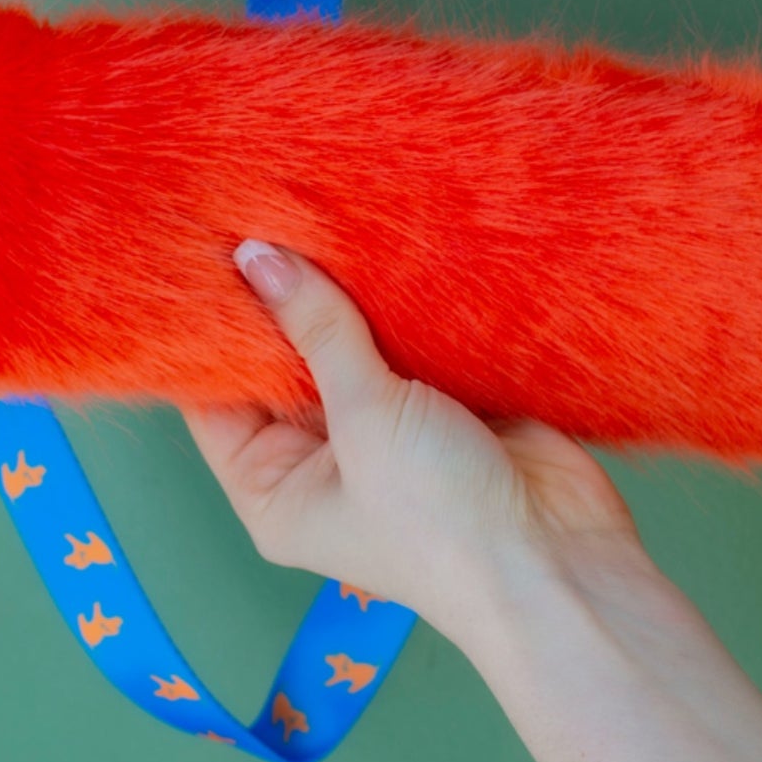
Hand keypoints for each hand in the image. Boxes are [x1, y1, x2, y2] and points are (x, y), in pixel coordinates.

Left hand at [183, 241, 643, 647]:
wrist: (560, 558)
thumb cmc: (441, 518)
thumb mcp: (365, 420)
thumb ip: (317, 330)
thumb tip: (255, 256)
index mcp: (276, 489)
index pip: (219, 399)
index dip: (211, 330)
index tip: (201, 247)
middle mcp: (323, 459)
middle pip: (286, 363)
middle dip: (286, 297)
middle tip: (267, 203)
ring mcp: (386, 428)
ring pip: (351, 342)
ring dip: (349, 290)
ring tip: (322, 203)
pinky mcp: (444, 401)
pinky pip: (410, 337)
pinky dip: (405, 298)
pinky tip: (391, 237)